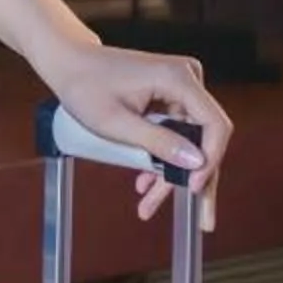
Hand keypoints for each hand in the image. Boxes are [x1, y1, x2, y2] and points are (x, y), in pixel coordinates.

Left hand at [42, 42, 231, 229]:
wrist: (68, 63)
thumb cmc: (84, 85)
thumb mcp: (115, 122)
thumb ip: (157, 142)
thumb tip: (197, 163)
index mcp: (177, 78)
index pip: (214, 125)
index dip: (210, 160)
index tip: (191, 188)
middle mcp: (186, 79)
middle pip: (205, 138)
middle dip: (194, 179)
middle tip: (200, 219)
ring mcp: (179, 89)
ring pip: (188, 142)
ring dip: (171, 174)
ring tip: (149, 204)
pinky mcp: (170, 98)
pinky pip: (175, 134)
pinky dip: (161, 159)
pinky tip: (144, 183)